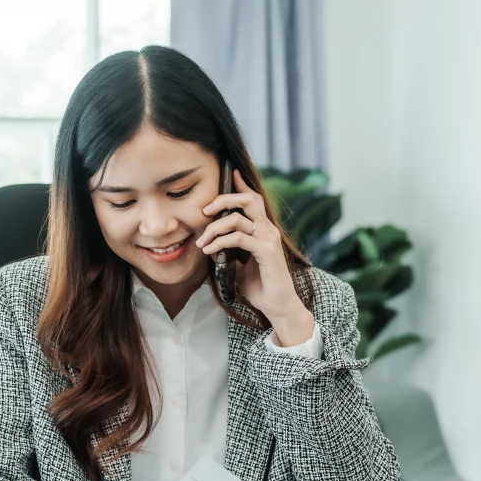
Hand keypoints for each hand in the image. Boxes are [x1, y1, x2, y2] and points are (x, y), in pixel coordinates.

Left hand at [197, 169, 314, 344]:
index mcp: (263, 230)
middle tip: (205, 210)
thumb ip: (228, 255)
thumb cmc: (261, 288)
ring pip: (239, 217)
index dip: (242, 185)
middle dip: (224, 198)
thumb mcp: (239, 268)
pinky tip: (210, 251)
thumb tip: (210, 247)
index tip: (230, 173)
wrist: (278, 307)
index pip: (254, 200)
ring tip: (202, 240)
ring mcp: (269, 239)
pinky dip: (220, 242)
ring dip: (215, 227)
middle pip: (249, 199)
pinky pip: (239, 238)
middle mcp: (269, 230)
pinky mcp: (267, 251)